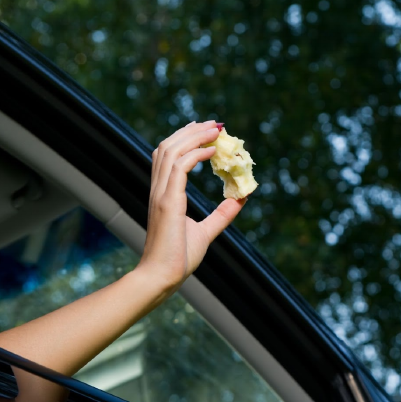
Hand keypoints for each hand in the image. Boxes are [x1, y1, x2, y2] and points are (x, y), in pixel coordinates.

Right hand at [136, 120, 245, 291]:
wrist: (163, 277)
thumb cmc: (179, 258)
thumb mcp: (207, 231)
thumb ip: (222, 214)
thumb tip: (242, 199)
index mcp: (163, 195)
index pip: (168, 156)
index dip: (185, 139)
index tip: (206, 131)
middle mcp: (159, 190)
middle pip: (168, 147)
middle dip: (191, 131)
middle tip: (213, 124)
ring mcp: (161, 194)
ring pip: (172, 151)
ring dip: (195, 137)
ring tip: (216, 130)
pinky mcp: (167, 202)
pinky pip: (180, 167)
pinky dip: (195, 154)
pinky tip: (213, 152)